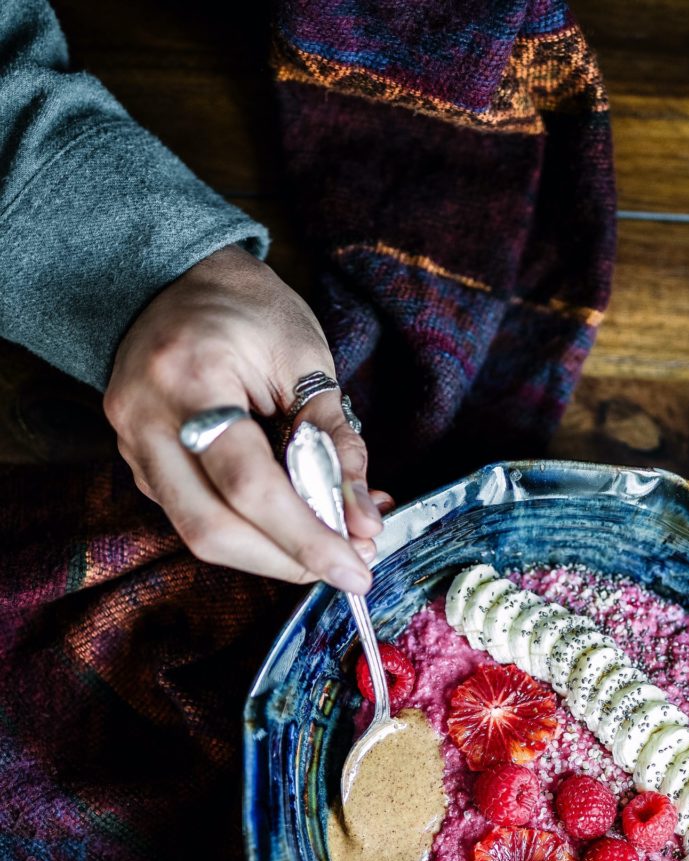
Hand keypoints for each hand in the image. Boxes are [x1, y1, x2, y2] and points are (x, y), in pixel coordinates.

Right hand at [104, 244, 390, 591]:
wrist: (174, 275)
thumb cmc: (248, 309)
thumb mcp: (307, 361)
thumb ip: (336, 443)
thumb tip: (365, 520)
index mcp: (191, 378)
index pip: (249, 485)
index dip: (306, 538)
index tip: (357, 569)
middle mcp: (147, 419)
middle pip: (212, 528)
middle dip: (288, 560)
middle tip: (350, 564)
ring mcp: (134, 445)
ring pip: (199, 533)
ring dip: (272, 553)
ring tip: (333, 542)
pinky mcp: (141, 463)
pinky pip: (195, 516)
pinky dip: (251, 530)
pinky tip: (296, 520)